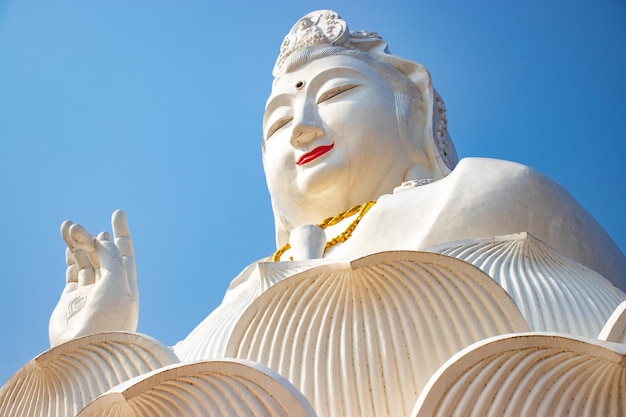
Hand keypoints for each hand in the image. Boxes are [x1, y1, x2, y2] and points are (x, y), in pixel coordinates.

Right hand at [49, 210, 137, 346]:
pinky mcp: (72, 302)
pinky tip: (69, 246)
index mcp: (127, 284)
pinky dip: (70, 259)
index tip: (117, 213)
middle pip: (102, 255)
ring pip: (85, 262)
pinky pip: (72, 274)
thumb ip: (110, 257)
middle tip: (78, 226)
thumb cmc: (109, 315)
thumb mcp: (117, 280)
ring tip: (69, 226)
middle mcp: (109, 288)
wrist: (87, 349)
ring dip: (78, 244)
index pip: (125, 252)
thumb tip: (102, 240)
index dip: (121, 232)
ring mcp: (90, 294)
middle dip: (91, 238)